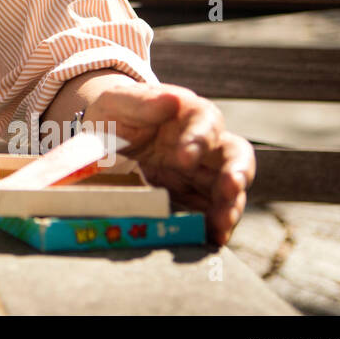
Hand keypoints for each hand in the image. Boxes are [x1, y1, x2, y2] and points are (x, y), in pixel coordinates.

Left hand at [84, 81, 254, 245]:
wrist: (103, 139)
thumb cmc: (116, 115)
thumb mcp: (118, 102)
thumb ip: (142, 102)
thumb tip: (171, 99)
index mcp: (189, 114)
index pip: (207, 122)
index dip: (201, 138)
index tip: (185, 156)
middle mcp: (205, 144)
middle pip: (235, 156)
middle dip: (236, 173)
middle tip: (230, 189)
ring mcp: (202, 173)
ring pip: (230, 190)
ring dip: (229, 207)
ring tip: (222, 225)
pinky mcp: (193, 198)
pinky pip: (211, 213)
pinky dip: (214, 226)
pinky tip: (210, 239)